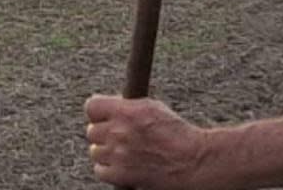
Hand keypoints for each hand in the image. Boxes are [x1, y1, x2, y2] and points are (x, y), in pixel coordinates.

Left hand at [84, 94, 209, 189]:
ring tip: (122, 151)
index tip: (102, 115)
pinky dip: (108, 169)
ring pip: (94, 151)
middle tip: (116, 135)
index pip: (92, 107)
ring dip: (106, 152)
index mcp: (128, 111)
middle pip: (91, 131)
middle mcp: (119, 132)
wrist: (191, 160)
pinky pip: (100, 170)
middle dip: (103, 132)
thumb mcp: (154, 108)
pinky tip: (122, 164)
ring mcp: (118, 155)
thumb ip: (130, 106)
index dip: (97, 112)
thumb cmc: (178, 134)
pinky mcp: (119, 175)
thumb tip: (114, 107)